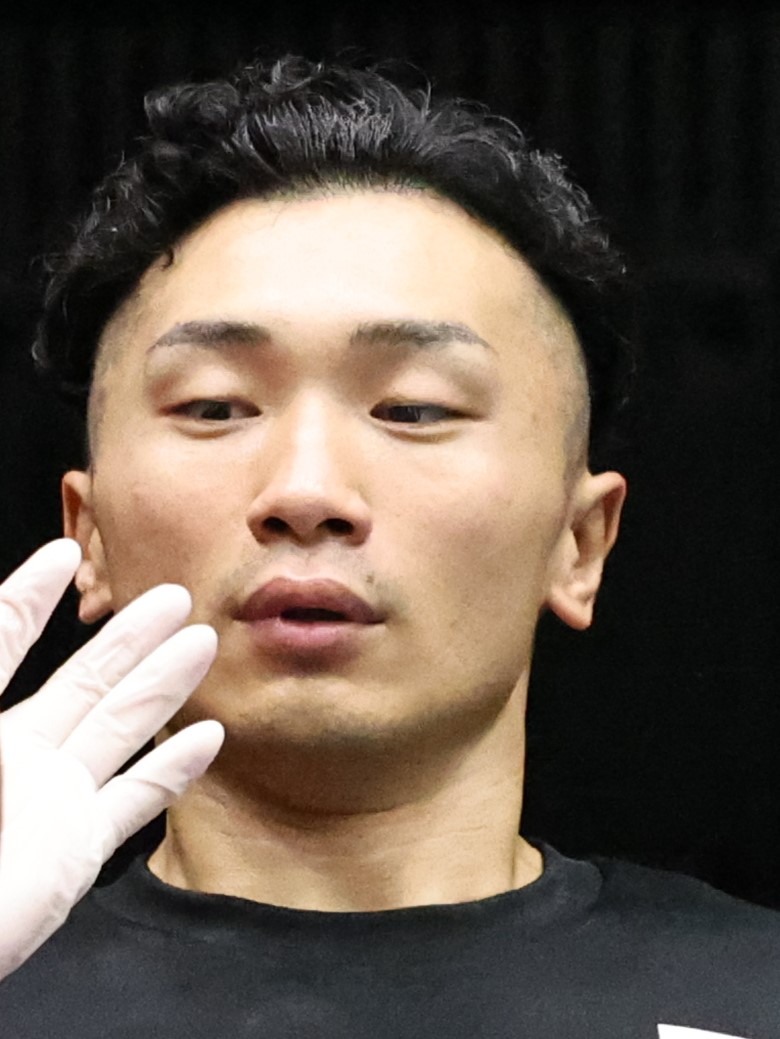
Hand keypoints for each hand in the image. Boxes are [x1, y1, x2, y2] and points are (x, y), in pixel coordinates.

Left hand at [0, 539, 223, 979]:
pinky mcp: (77, 848)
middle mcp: (19, 752)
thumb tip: (4, 616)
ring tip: (202, 641)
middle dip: (132, 635)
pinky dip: (174, 772)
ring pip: (121, 727)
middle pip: (87, 679)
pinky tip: (209, 739)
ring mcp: (52, 799)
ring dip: (165, 683)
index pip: (4, 640)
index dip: (29, 596)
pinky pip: (134, 802)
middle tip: (175, 596)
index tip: (61, 554)